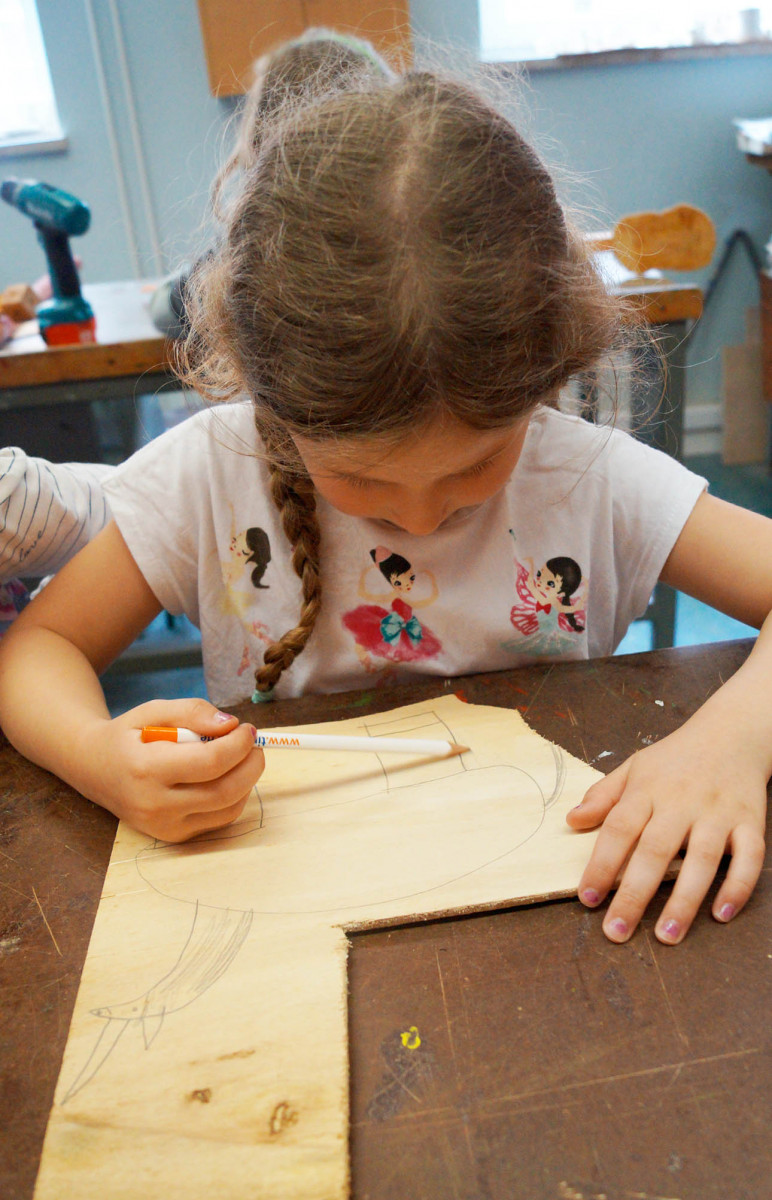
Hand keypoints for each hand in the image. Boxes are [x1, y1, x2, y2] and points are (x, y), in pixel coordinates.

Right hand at [76, 698, 263, 842]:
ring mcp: (164, 826)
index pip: (210, 763)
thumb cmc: (128, 735)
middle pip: (225, 791)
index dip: (238, 744)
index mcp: (146, 769)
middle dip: (251, 764)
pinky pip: (219, 819)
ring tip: (241, 757)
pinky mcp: (173, 837)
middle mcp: (155, 805)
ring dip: (247, 781)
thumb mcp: (153, 710)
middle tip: (253, 743)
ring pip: (227, 809)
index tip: (247, 728)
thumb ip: (192, 712)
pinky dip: (234, 797)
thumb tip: (230, 725)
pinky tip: (227, 776)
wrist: (94, 769)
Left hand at [566, 717, 766, 944]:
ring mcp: (717, 813)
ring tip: (666, 934)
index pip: (619, 829)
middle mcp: (681, 803)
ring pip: (701, 859)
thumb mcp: (634, 767)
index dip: (601, 865)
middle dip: (634, 894)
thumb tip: (572, 820)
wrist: (731, 733)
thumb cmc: (676, 759)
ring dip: (684, 900)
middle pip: (655, 851)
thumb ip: (603, 795)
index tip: (586, 899)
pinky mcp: (750, 822)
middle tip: (616, 932)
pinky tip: (722, 913)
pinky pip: (748, 857)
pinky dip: (737, 885)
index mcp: (648, 790)